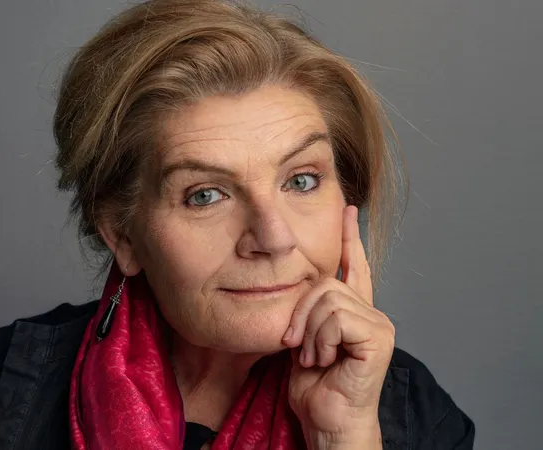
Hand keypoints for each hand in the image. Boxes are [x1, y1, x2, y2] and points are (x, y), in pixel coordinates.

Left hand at [281, 205, 394, 449]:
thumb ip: (305, 311)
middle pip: (324, 282)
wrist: (326, 420)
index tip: (346, 209)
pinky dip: (320, 340)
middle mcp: (371, 312)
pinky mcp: (378, 337)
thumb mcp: (301, 339)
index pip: (353, 266)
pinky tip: (325, 361)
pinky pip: (336, 317)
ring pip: (327, 299)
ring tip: (313, 358)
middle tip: (296, 346)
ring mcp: (378, 324)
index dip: (348, 238)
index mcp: (353, 311)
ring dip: (308, 333)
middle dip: (300, 314)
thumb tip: (294, 283)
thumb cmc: (314, 388)